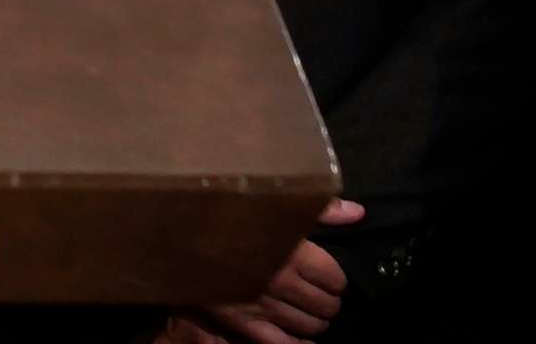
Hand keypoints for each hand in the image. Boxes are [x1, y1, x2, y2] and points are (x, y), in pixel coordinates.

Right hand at [172, 199, 363, 343]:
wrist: (176, 234)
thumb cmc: (227, 214)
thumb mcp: (274, 205)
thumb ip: (319, 210)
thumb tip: (358, 213)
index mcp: (292, 252)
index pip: (335, 279)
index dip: (335, 277)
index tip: (326, 273)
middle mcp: (282, 283)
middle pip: (326, 306)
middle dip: (326, 300)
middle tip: (316, 292)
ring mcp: (264, 308)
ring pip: (311, 327)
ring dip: (313, 320)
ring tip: (304, 309)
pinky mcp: (245, 325)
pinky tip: (300, 337)